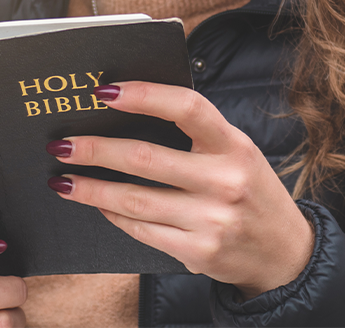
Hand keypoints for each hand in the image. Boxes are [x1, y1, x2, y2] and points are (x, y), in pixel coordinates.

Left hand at [47, 82, 313, 299]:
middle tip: (61, 144)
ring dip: (91, 189)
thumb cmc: (249, 189)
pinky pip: (141, 230)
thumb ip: (195, 133)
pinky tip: (97, 205)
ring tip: (62, 180)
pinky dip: (113, 215)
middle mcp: (225, 181)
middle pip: (145, 158)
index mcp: (234, 145)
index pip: (187, 108)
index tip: (103, 92)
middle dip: (95, 150)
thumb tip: (126, 111)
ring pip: (134, 200)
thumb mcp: (235, 152)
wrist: (284, 253)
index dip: (143, 95)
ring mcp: (212, 221)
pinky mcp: (198, 253)